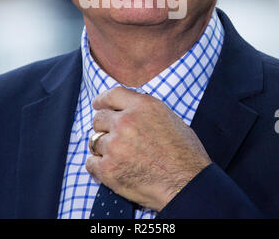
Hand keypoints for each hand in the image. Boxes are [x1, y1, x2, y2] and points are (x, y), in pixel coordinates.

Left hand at [86, 86, 210, 210]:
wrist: (188, 184)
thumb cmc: (186, 155)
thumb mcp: (170, 119)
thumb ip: (145, 111)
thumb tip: (130, 111)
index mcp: (143, 106)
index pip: (112, 95)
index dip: (103, 100)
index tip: (98, 105)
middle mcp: (126, 122)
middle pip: (99, 118)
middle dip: (104, 127)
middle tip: (112, 137)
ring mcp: (115, 145)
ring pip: (94, 141)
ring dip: (102, 148)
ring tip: (117, 157)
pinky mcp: (108, 169)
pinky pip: (91, 163)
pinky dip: (98, 166)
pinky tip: (110, 169)